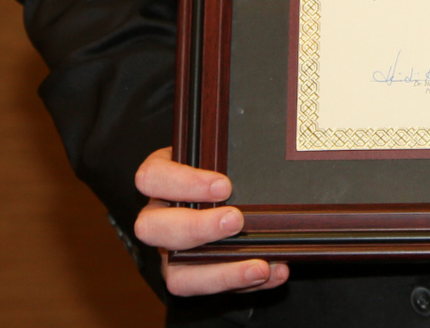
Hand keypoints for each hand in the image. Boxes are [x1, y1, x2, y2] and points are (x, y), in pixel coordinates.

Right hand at [133, 147, 288, 296]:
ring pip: (175, 273)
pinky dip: (243, 282)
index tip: (224, 186)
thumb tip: (278, 144)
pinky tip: (276, 272)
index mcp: (162, 180)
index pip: (151, 177)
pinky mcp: (190, 274)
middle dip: (196, 227)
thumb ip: (235, 151)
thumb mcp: (224, 152)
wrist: (232, 189)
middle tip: (236, 220)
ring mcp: (171, 251)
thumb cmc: (225, 166)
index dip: (183, 182)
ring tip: (260, 267)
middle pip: (152, 228)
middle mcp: (160, 217)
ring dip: (221, 273)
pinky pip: (209, 286)